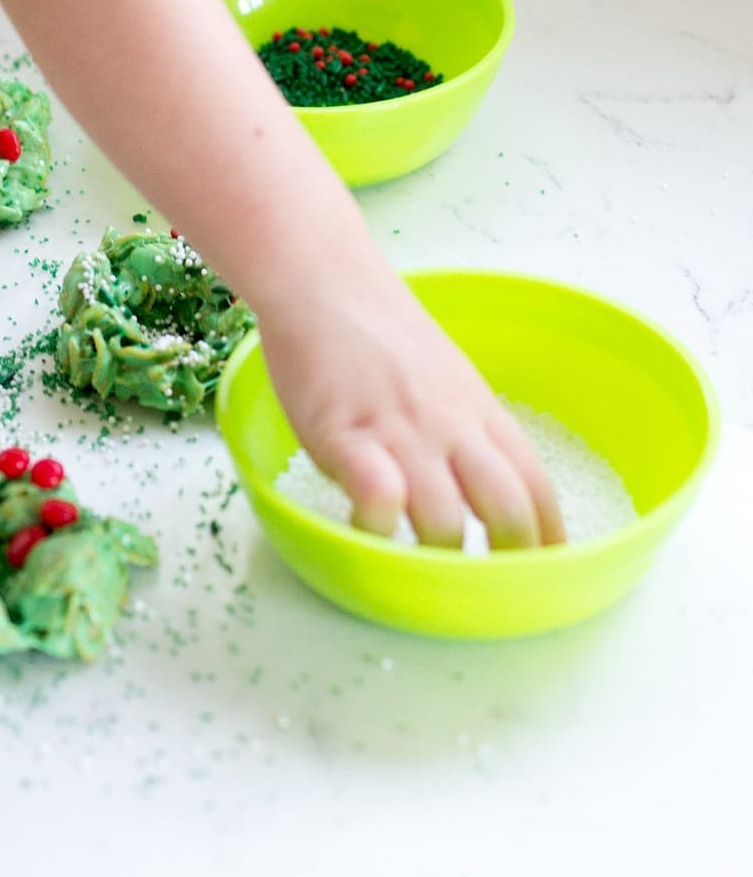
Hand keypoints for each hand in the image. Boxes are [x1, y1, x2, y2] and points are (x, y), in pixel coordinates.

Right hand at [259, 271, 566, 549]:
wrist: (324, 280)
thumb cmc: (378, 329)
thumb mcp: (445, 375)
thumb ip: (465, 428)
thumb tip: (478, 486)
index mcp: (480, 412)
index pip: (536, 486)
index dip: (549, 538)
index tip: (551, 573)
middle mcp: (452, 426)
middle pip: (507, 511)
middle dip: (511, 564)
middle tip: (496, 596)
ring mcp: (402, 431)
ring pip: (446, 520)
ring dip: (439, 557)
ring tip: (419, 574)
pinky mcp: (346, 434)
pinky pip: (379, 497)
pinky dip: (381, 527)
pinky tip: (368, 530)